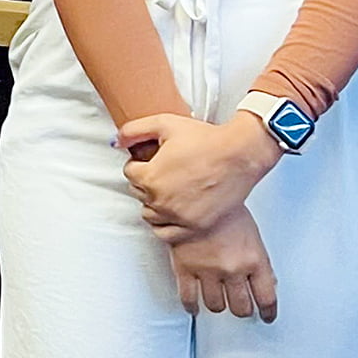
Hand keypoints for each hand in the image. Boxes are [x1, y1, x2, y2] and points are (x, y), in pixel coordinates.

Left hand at [120, 109, 281, 237]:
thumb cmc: (207, 138)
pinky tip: (175, 209)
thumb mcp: (164, 124)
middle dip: (147, 181)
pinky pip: (167, 233)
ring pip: (150, 214)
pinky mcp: (195, 226)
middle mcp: (161, 200)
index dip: (141, 162)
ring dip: (155, 202)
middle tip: (166, 171)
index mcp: (150, 177)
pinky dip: (166, 223)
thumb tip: (115, 141)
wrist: (241, 154)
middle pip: (139, 193)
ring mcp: (179, 216)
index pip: (130, 172)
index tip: (155, 159)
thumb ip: (133, 130)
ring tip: (171, 188)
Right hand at [167, 205, 279, 320]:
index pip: (267, 297)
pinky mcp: (185, 269)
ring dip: (219, 306)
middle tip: (241, 308)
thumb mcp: (252, 234)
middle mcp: (233, 270)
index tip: (267, 316)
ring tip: (218, 302)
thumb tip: (266, 280)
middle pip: (242, 307)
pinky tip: (194, 308)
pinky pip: (189, 298)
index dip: (268, 311)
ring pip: (217, 306)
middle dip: (243, 310)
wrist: (194, 194)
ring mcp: (208, 271)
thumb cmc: (224, 209)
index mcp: (254, 260)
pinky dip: (192, 307)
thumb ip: (258, 260)